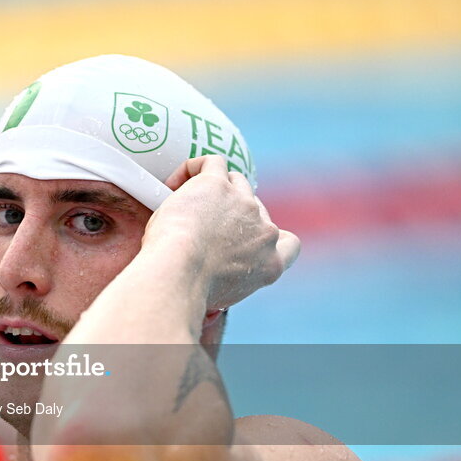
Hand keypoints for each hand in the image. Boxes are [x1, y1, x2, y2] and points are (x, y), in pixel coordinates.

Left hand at [144, 155, 299, 308]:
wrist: (179, 273)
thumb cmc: (189, 291)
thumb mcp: (219, 297)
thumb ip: (226, 280)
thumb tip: (208, 284)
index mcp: (270, 264)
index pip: (288, 243)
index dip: (267, 235)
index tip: (244, 239)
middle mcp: (265, 231)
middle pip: (254, 209)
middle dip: (229, 214)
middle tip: (197, 228)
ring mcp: (244, 204)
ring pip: (234, 181)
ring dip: (212, 189)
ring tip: (181, 207)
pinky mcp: (216, 184)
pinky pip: (211, 163)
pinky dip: (192, 170)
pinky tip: (172, 185)